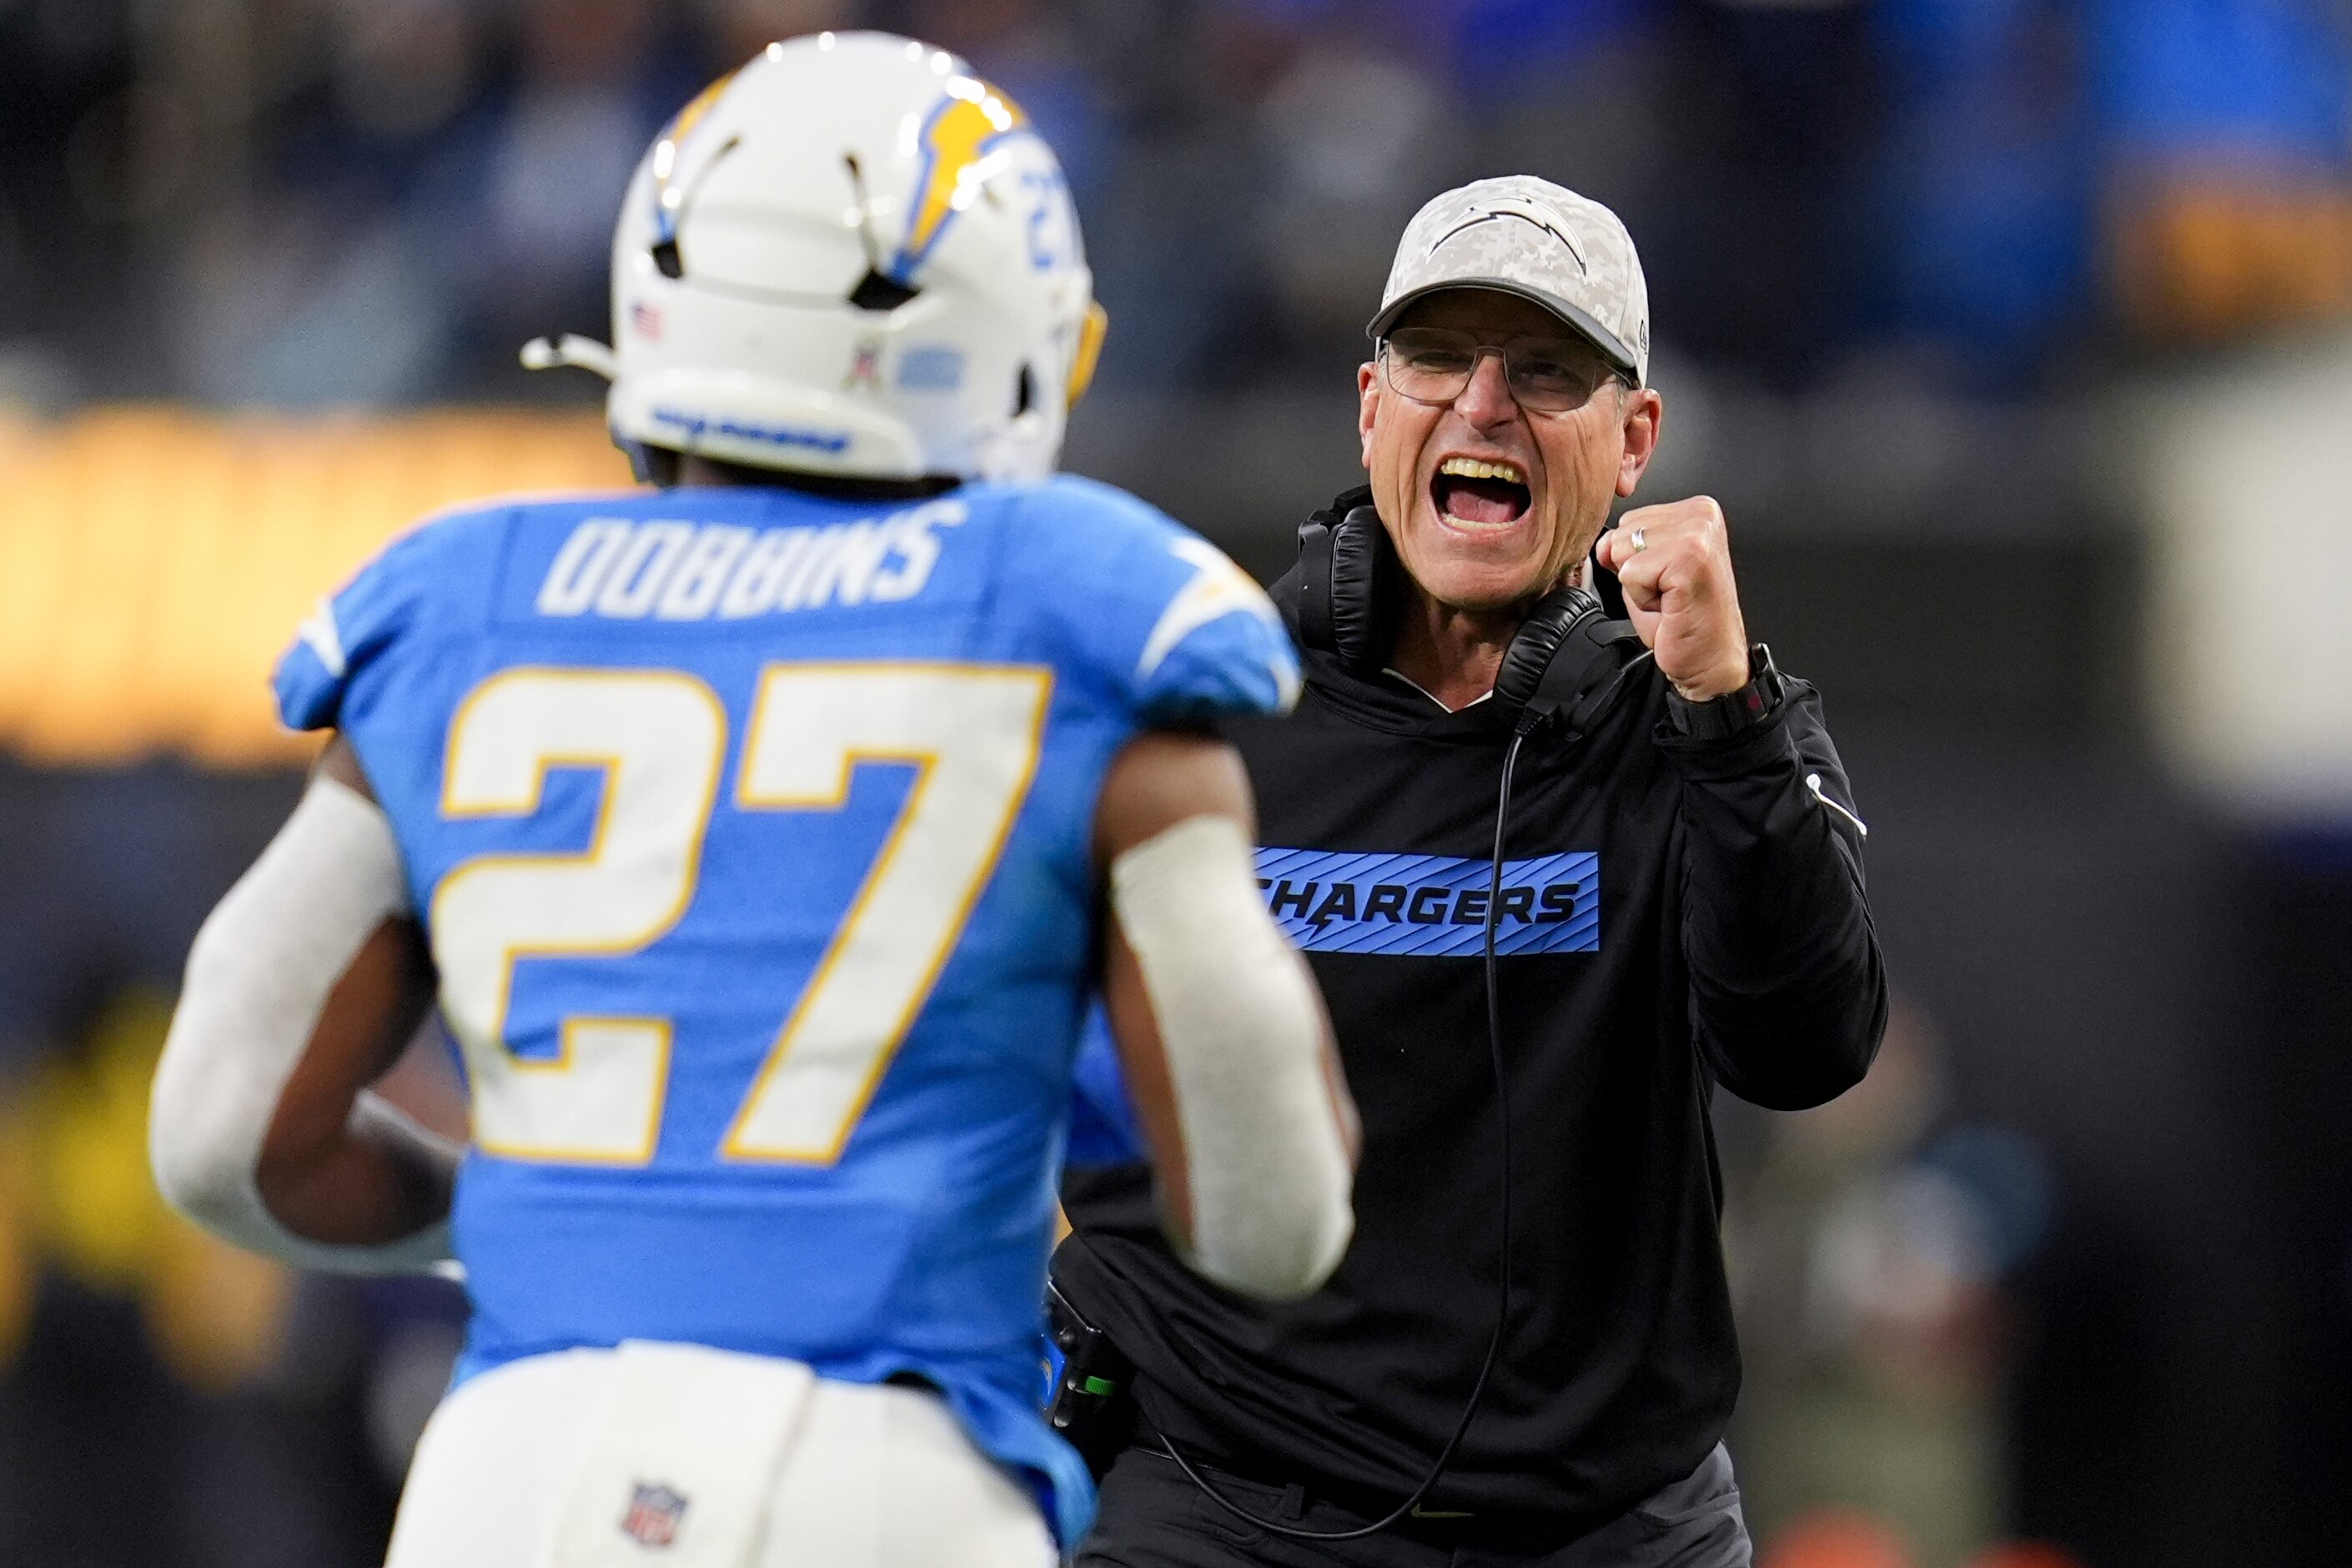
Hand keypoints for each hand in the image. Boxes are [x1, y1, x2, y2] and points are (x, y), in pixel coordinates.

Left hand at [1592, 496, 1749, 700]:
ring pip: (1623, 550)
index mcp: (1697, 511)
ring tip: (1669, 598)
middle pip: (1624, 531)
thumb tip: (1604, 542)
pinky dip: (1642, 598)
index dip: (1636, 559)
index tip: (1668, 579)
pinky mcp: (1689, 559)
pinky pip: (1630, 573)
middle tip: (1669, 592)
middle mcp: (1702, 515)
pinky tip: (1670, 606)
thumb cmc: (1684, 620)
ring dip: (1639, 584)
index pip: (1629, 520)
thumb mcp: (1647, 573)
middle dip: (1636, 570)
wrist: (1710, 658)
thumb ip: (1624, 548)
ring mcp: (1698, 534)